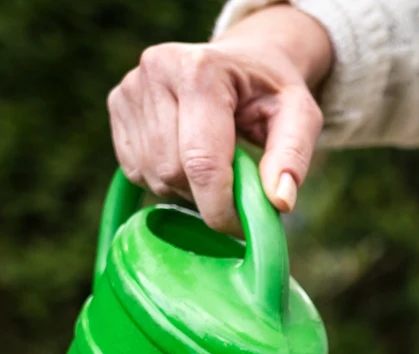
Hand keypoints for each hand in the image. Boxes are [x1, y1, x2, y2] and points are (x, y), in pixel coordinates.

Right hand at [107, 6, 332, 232]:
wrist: (243, 61)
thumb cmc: (273, 91)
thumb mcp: (301, 116)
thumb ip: (293, 156)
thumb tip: (280, 202)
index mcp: (200, 71)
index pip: (201, 160)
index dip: (220, 206)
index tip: (242, 227)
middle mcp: (156, 72)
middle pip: (173, 172)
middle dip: (207, 196)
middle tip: (237, 187)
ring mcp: (130, 87)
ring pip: (152, 176)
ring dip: (187, 190)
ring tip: (217, 165)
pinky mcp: (117, 106)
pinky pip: (136, 170)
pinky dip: (166, 180)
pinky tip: (189, 158)